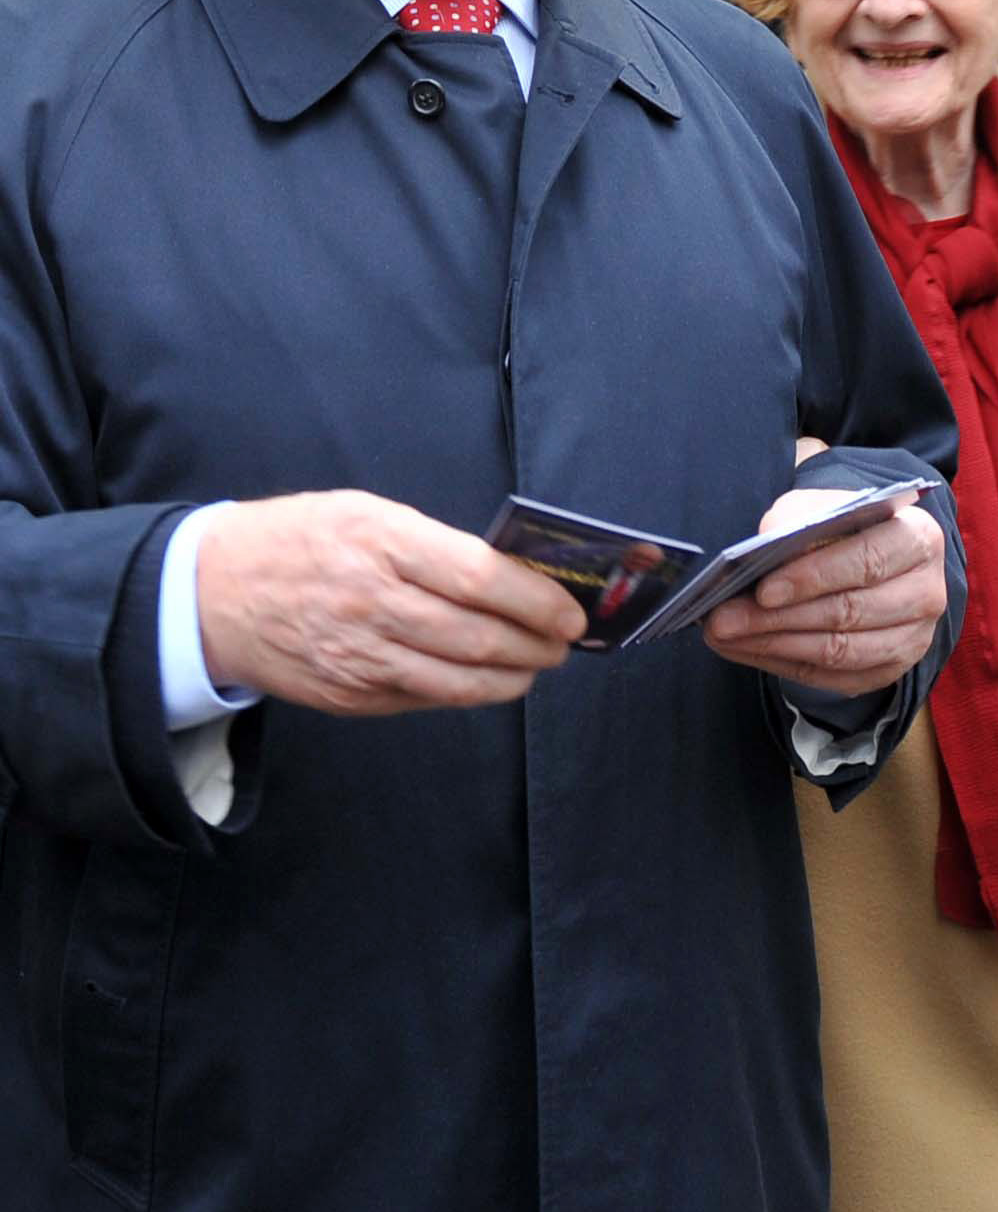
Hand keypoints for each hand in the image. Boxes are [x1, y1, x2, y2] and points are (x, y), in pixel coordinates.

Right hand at [196, 491, 585, 715]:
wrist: (213, 594)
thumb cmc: (299, 540)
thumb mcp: (364, 513)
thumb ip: (432, 543)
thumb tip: (507, 575)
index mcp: (383, 543)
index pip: (481, 577)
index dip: (536, 599)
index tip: (570, 610)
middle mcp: (374, 604)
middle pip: (479, 637)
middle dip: (537, 645)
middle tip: (564, 642)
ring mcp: (361, 658)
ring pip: (459, 681)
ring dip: (511, 677)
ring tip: (536, 665)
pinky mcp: (350, 696)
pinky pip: (424, 699)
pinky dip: (465, 692)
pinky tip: (486, 679)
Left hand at [703, 468, 948, 696]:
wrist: (873, 555)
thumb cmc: (845, 527)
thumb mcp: (824, 506)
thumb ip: (799, 517)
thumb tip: (767, 540)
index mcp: (919, 538)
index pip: (867, 561)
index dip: (814, 577)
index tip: (763, 590)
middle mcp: (927, 592)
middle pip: (849, 613)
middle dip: (778, 619)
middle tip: (722, 619)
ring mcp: (913, 638)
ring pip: (840, 652)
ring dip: (774, 646)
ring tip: (724, 636)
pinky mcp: (890, 670)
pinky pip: (833, 678)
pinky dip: (782, 665)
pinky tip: (745, 650)